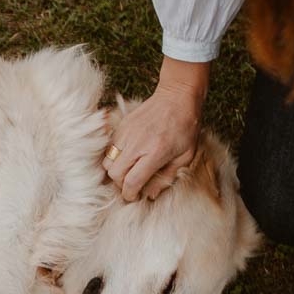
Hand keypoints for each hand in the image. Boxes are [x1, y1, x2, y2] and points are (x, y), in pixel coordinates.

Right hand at [105, 57, 209, 200]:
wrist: (177, 97)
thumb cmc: (186, 128)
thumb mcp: (185, 156)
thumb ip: (167, 177)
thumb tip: (149, 194)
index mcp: (156, 153)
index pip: (132, 181)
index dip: (129, 194)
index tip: (134, 196)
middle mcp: (137, 144)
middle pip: (115, 174)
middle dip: (121, 184)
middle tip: (132, 184)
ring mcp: (126, 133)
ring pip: (107, 161)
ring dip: (116, 171)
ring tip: (128, 171)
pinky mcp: (121, 126)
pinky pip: (109, 148)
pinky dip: (114, 157)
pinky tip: (128, 156)